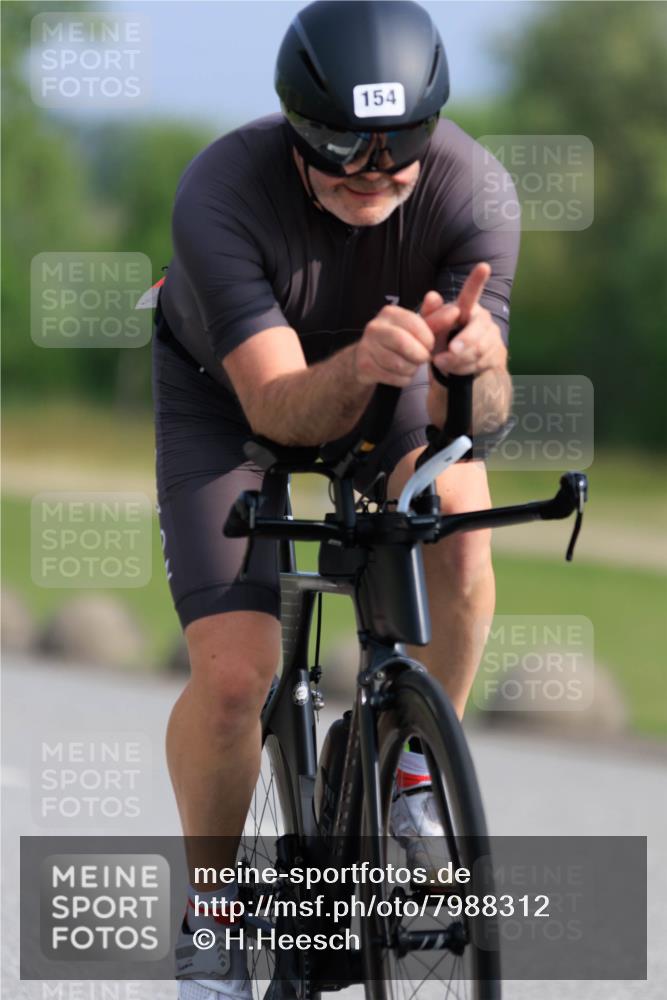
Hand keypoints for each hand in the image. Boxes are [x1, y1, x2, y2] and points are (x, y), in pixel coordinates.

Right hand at [355, 304, 434, 386]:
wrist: (367, 357)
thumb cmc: (397, 340)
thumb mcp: (417, 327)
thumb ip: (436, 319)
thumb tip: (454, 312)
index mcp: (390, 313)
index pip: (415, 324)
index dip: (428, 339)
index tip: (430, 345)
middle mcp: (375, 327)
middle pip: (403, 344)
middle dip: (419, 355)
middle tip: (423, 358)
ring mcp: (366, 347)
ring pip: (398, 364)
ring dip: (411, 369)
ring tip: (411, 365)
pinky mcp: (364, 366)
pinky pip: (392, 377)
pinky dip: (403, 379)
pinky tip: (401, 373)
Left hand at [423, 263, 507, 378]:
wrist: (455, 368)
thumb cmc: (441, 342)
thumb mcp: (431, 330)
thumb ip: (429, 314)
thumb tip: (432, 295)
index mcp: (466, 308)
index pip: (472, 293)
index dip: (477, 280)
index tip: (484, 266)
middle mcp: (483, 318)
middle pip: (478, 330)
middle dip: (463, 343)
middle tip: (445, 355)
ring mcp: (493, 336)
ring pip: (479, 349)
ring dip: (458, 360)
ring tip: (442, 363)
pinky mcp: (498, 353)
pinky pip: (482, 363)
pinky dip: (465, 368)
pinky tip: (455, 369)